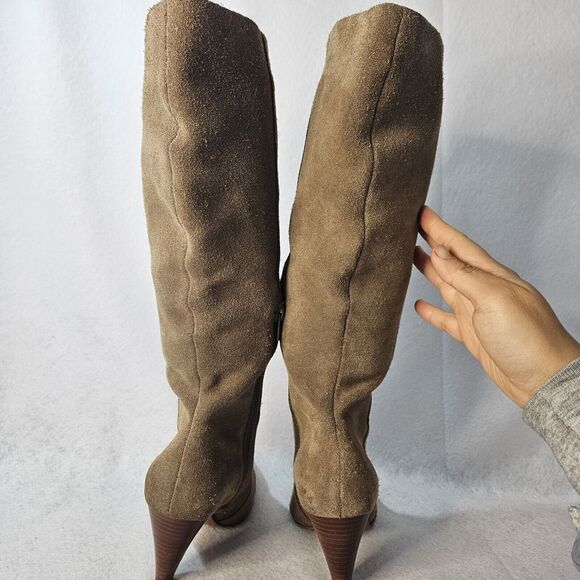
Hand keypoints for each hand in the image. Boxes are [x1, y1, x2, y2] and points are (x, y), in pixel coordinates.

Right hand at [413, 206, 579, 407]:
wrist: (543, 380)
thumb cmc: (529, 338)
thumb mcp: (495, 299)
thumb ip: (464, 276)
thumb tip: (439, 251)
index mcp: (492, 276)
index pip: (459, 246)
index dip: (439, 229)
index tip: (421, 213)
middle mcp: (483, 290)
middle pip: (451, 261)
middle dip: (432, 242)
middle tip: (411, 227)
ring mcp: (477, 312)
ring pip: (446, 284)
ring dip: (429, 269)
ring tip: (410, 255)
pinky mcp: (472, 334)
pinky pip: (446, 318)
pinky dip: (431, 310)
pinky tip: (419, 305)